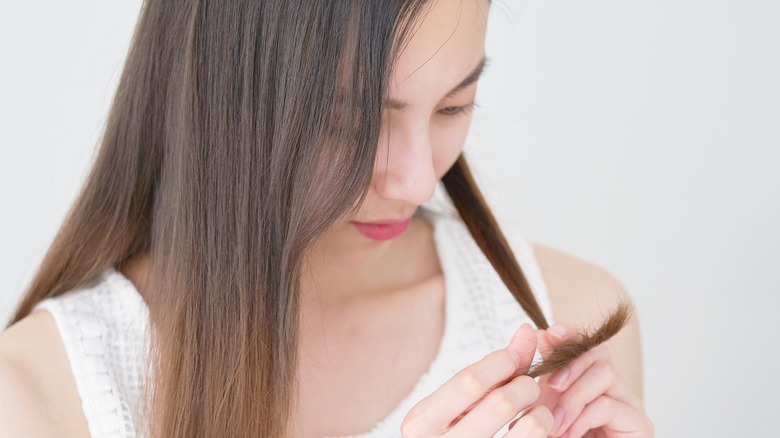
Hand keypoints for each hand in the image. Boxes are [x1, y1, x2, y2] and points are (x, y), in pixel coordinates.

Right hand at [401, 323, 553, 437]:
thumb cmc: (455, 428)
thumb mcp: (462, 401)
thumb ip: (495, 367)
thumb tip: (527, 330)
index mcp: (421, 422)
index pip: (469, 381)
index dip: (500, 363)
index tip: (512, 359)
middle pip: (500, 403)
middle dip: (524, 386)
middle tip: (529, 387)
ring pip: (529, 428)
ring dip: (541, 412)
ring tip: (536, 411)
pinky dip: (542, 430)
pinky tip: (531, 430)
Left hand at [512, 324, 652, 437]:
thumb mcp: (542, 408)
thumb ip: (540, 376)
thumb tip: (535, 333)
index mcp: (589, 382)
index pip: (585, 345)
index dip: (568, 336)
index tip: (547, 335)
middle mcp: (614, 389)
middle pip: (598, 353)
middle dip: (570, 364)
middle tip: (549, 386)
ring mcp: (629, 406)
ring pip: (603, 374)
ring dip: (573, 396)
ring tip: (555, 422)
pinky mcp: (639, 426)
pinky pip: (608, 405)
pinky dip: (582, 417)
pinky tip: (569, 433)